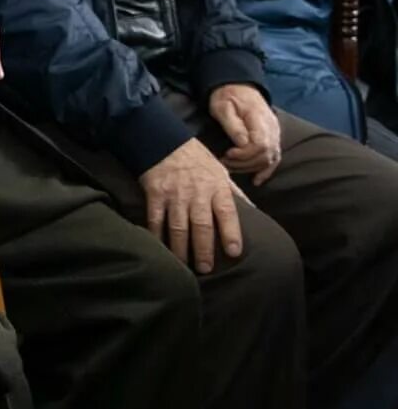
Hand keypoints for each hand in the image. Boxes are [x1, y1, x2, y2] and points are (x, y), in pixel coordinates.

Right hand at [139, 138, 243, 272]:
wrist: (163, 139)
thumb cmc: (195, 158)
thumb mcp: (220, 170)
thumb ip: (234, 193)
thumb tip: (254, 211)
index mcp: (216, 186)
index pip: (227, 213)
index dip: (231, 233)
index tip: (234, 252)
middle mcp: (196, 192)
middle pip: (201, 225)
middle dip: (204, 248)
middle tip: (206, 269)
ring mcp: (174, 194)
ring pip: (178, 226)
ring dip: (181, 248)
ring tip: (185, 266)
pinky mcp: (155, 194)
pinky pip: (156, 219)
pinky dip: (157, 236)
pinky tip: (160, 249)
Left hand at [211, 83, 282, 185]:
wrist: (237, 85)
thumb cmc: (227, 95)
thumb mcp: (223, 106)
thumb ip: (233, 125)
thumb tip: (242, 144)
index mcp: (260, 119)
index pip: (260, 145)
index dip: (244, 154)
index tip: (227, 154)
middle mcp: (272, 128)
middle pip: (266, 155)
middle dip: (244, 163)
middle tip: (225, 161)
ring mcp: (275, 134)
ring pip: (270, 159)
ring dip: (250, 167)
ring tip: (231, 166)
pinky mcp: (272, 138)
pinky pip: (274, 158)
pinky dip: (266, 171)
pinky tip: (257, 180)